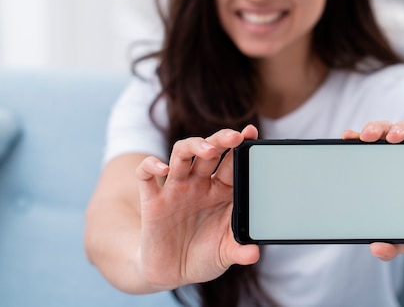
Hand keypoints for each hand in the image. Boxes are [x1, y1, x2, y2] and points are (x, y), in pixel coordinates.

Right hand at [135, 125, 259, 289]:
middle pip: (209, 151)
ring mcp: (176, 190)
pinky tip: (162, 168)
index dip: (242, 145)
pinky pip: (145, 175)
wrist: (172, 274)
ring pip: (182, 155)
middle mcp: (199, 185)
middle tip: (235, 137)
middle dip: (221, 140)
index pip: (233, 161)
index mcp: (222, 191)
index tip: (252, 133)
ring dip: (193, 146)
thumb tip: (255, 254)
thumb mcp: (225, 254)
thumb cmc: (204, 256)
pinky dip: (150, 165)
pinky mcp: (153, 202)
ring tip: (208, 150)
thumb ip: (240, 251)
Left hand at [343, 118, 403, 261]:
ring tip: (392, 136)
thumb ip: (394, 245)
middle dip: (376, 129)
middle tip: (365, 136)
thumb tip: (376, 248)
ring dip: (401, 128)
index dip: (359, 140)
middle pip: (390, 134)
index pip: (373, 149)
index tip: (345, 138)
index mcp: (393, 174)